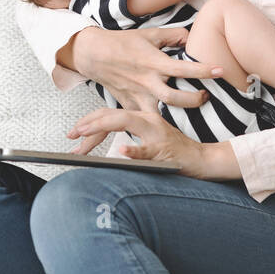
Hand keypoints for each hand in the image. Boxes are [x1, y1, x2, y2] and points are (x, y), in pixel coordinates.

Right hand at [64, 24, 222, 152]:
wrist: (94, 54)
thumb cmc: (123, 43)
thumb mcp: (150, 34)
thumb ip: (174, 35)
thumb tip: (192, 37)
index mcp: (153, 62)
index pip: (182, 68)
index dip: (203, 70)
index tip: (220, 71)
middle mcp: (147, 81)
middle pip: (174, 98)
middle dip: (194, 100)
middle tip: (206, 96)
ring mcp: (137, 95)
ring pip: (160, 112)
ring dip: (178, 115)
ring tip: (190, 111)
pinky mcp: (130, 104)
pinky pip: (145, 117)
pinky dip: (157, 122)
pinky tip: (169, 124)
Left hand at [66, 108, 241, 180]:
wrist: (203, 160)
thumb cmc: (174, 152)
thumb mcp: (150, 140)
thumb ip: (131, 138)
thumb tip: (106, 146)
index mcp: (143, 118)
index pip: (112, 113)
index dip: (90, 119)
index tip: (74, 130)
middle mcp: (148, 120)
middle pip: (113, 114)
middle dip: (89, 122)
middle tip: (71, 132)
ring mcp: (156, 134)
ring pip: (125, 122)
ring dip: (102, 125)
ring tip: (84, 133)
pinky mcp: (164, 150)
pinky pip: (146, 150)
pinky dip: (133, 150)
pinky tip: (120, 152)